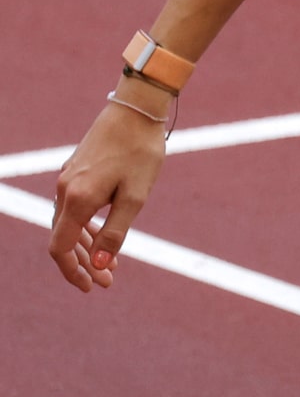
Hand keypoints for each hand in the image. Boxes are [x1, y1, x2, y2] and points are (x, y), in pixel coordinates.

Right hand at [50, 102, 165, 289]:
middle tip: (108, 281)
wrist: (137, 109)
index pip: (61, 248)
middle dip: (83, 264)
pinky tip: (102, 236)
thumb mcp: (135, 197)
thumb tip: (101, 264)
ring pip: (69, 223)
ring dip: (86, 247)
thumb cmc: (141, 152)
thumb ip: (116, 233)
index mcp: (77, 199)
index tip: (91, 287)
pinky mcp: (77, 170)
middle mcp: (66, 190)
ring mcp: (69, 179)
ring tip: (110, 266)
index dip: (73, 272)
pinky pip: (74, 208)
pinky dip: (86, 226)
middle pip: (64, 238)